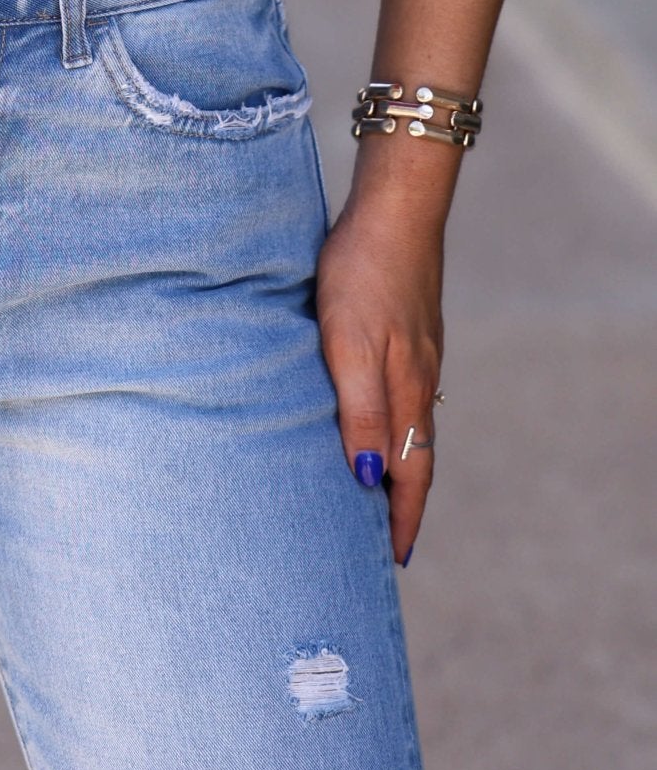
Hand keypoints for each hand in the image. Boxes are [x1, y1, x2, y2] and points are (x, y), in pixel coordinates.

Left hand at [315, 192, 444, 566]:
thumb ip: (360, 410)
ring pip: (410, 423)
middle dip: (401, 502)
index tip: (394, 561)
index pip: (411, 472)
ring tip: (375, 492)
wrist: (394, 208)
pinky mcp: (410, 328)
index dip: (401, 518)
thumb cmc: (361, 273)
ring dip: (397, 463)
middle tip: (383, 543)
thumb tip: (371, 477)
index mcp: (407, 390)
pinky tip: (375, 417)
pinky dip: (393, 422)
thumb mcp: (349, 345)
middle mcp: (420, 378)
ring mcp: (419, 352)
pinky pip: (404, 392)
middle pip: (416, 455)